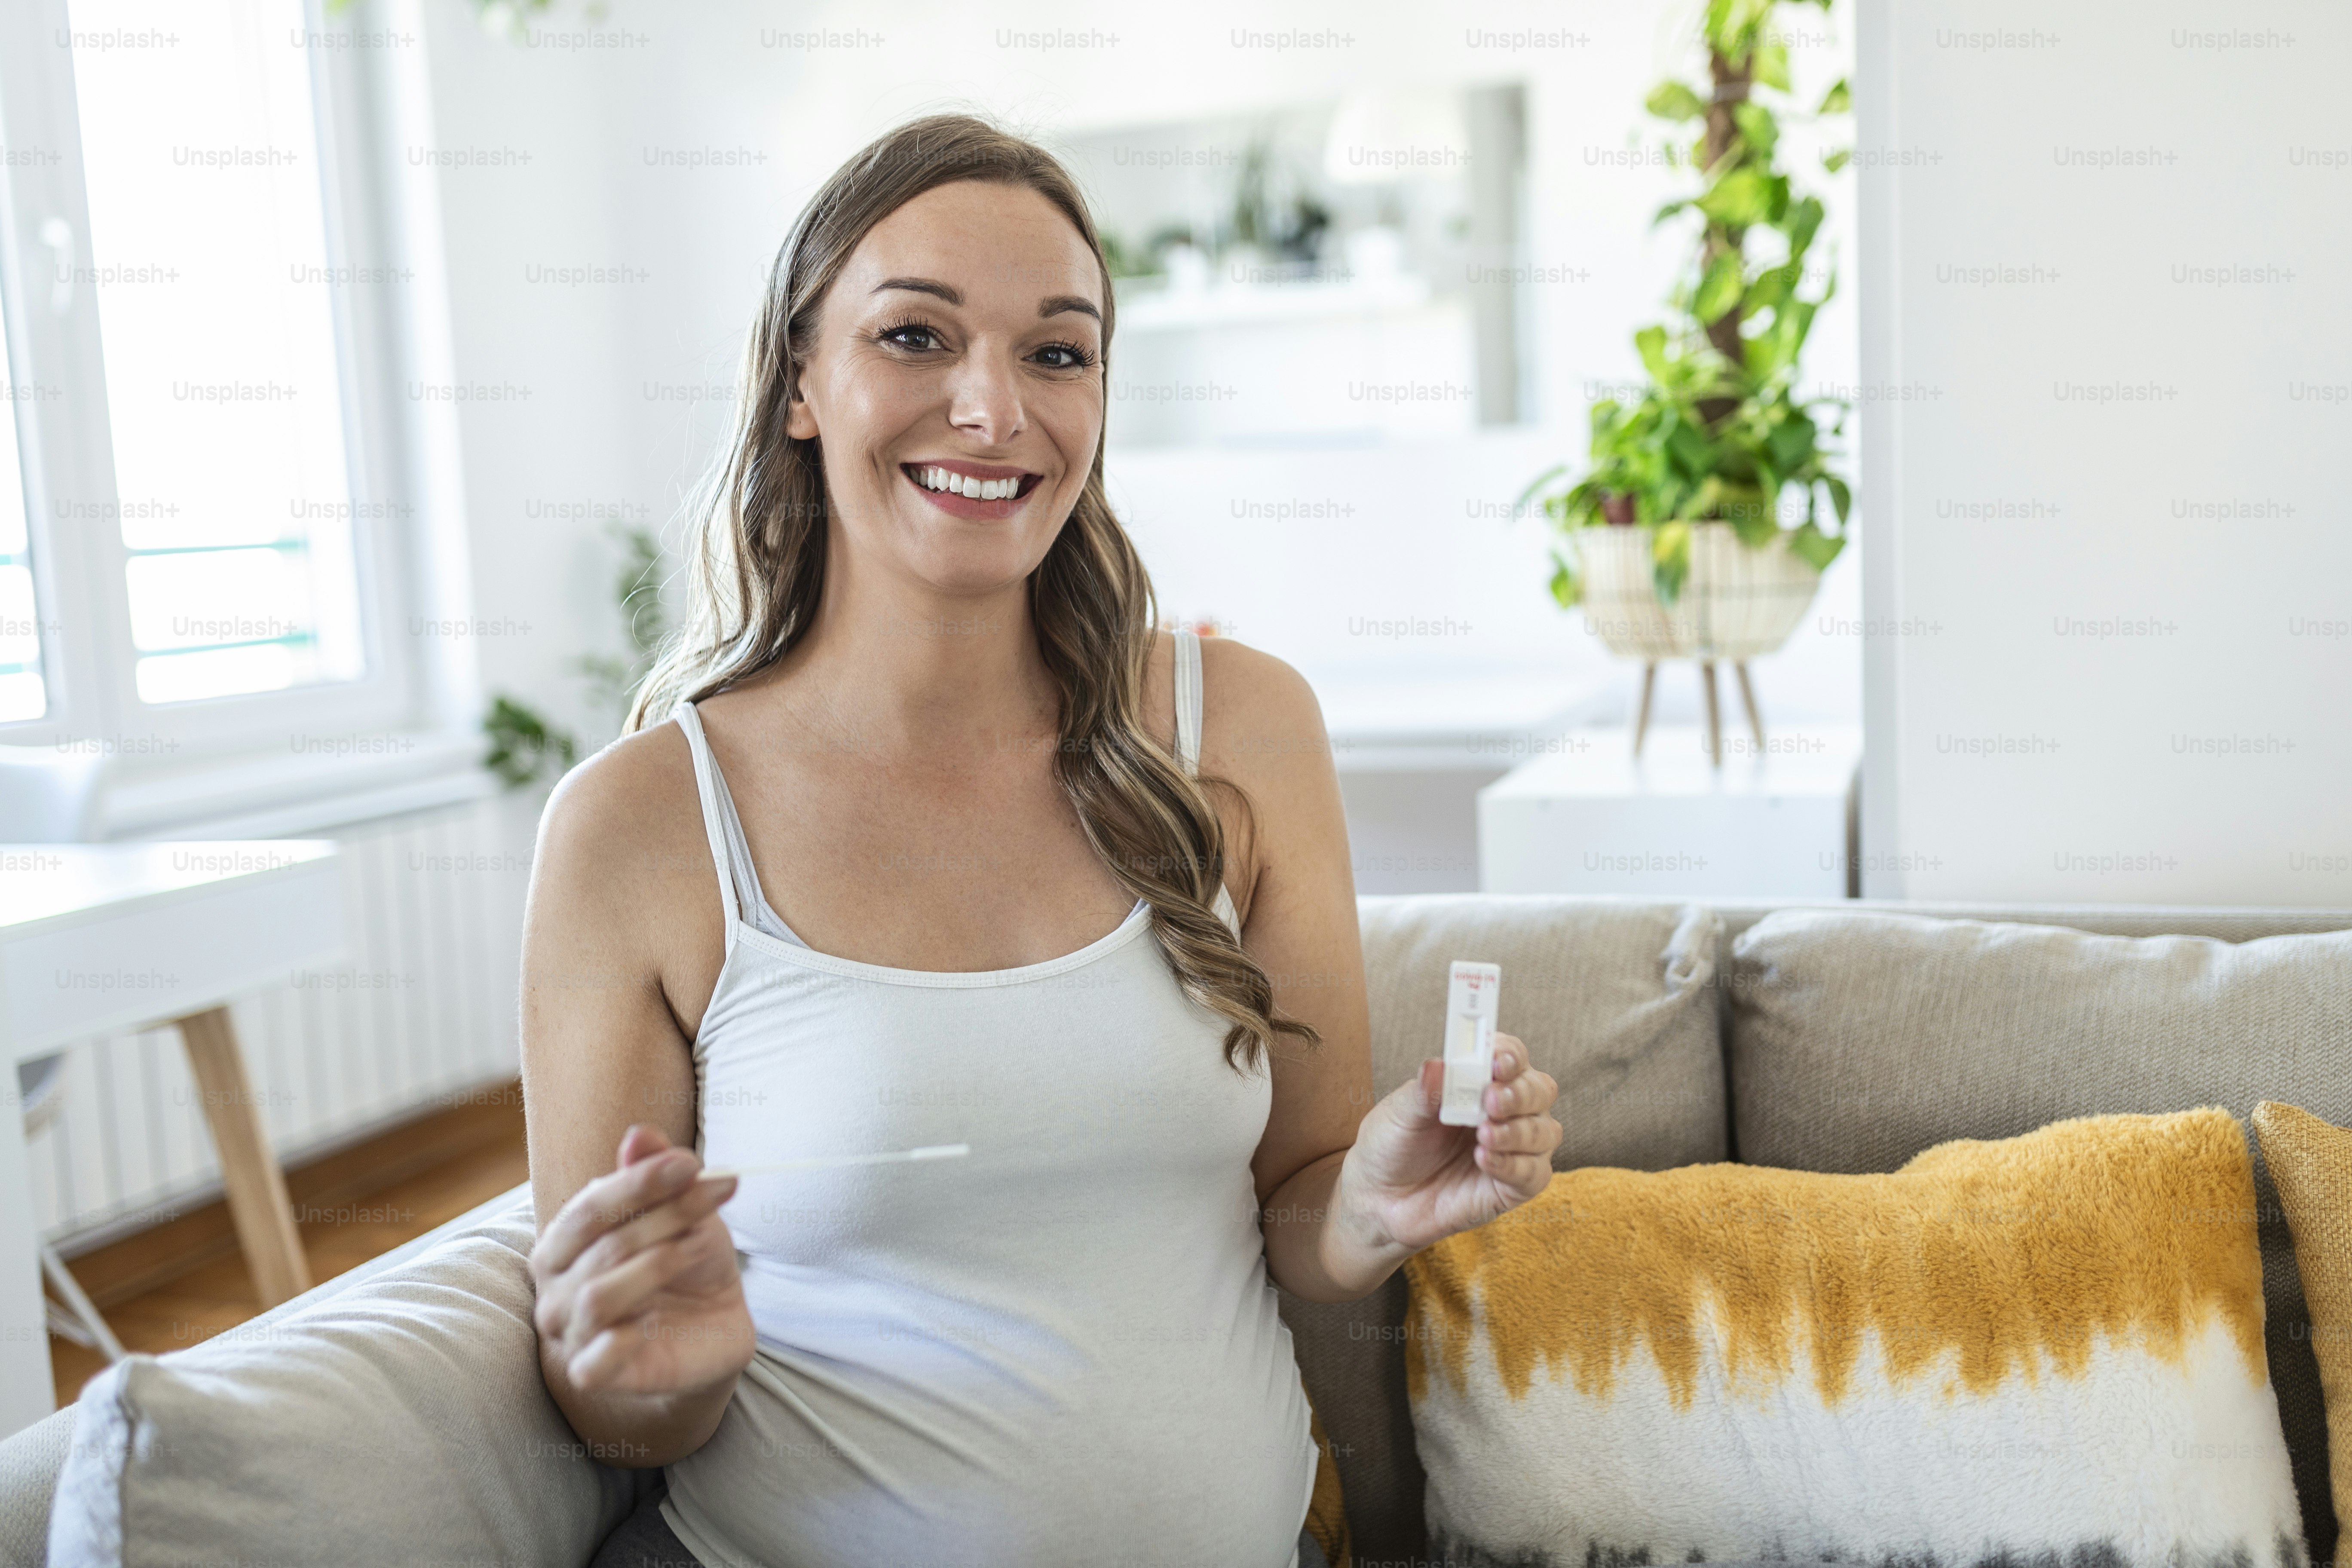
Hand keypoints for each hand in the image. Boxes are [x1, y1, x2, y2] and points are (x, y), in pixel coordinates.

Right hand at [530, 1125, 755, 1398]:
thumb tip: (639, 1133)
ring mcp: (571, 1334)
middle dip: (666, 1216)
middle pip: (604, 1246)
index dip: (639, 1182)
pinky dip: (619, 1342)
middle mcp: (555, 1288)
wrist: (710, 1327)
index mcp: (563, 1243)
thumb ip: (654, 1176)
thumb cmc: (685, 1263)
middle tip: (719, 1191)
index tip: (692, 1163)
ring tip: (700, 1248)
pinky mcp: (595, 1375)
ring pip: (599, 1296)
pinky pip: (593, 1364)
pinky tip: (650, 1324)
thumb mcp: (682, 1213)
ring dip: (658, 1265)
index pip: (589, 1207)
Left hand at [1337, 1035, 1561, 1256]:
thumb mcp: (1400, 1114)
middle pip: (1539, 1091)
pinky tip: (1484, 1160)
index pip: (1511, 1057)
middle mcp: (1506, 1111)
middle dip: (1519, 1094)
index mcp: (1481, 1081)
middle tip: (1491, 1100)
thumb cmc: (1393, 1144)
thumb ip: (1424, 1091)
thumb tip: (1436, 1066)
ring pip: (1545, 1131)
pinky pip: (1533, 1174)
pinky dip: (1513, 1164)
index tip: (1497, 1061)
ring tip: (1483, 1134)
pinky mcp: (1513, 1187)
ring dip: (1517, 1131)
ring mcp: (1513, 1149)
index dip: (1509, 1055)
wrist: (1379, 1198)